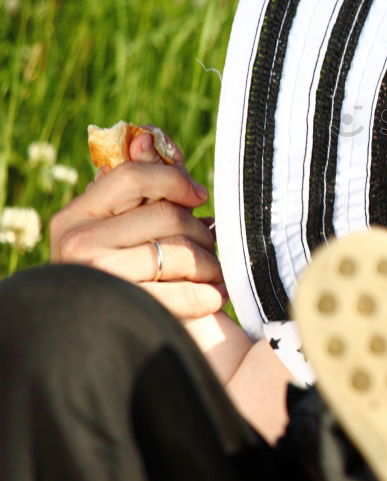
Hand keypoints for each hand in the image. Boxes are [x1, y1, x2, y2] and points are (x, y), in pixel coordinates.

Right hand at [51, 129, 226, 317]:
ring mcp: (97, 276)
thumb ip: (145, 184)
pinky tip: (215, 296)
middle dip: (200, 231)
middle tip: (213, 244)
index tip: (199, 195)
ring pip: (178, 252)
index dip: (174, 179)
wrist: (103, 343)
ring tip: (216, 271)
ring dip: (209, 264)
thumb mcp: (127, 226)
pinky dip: (206, 295)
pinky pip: (180, 293)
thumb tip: (149, 136)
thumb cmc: (126, 271)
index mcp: (76, 216)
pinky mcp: (122, 308)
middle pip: (166, 215)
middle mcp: (78, 243)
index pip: (132, 176)